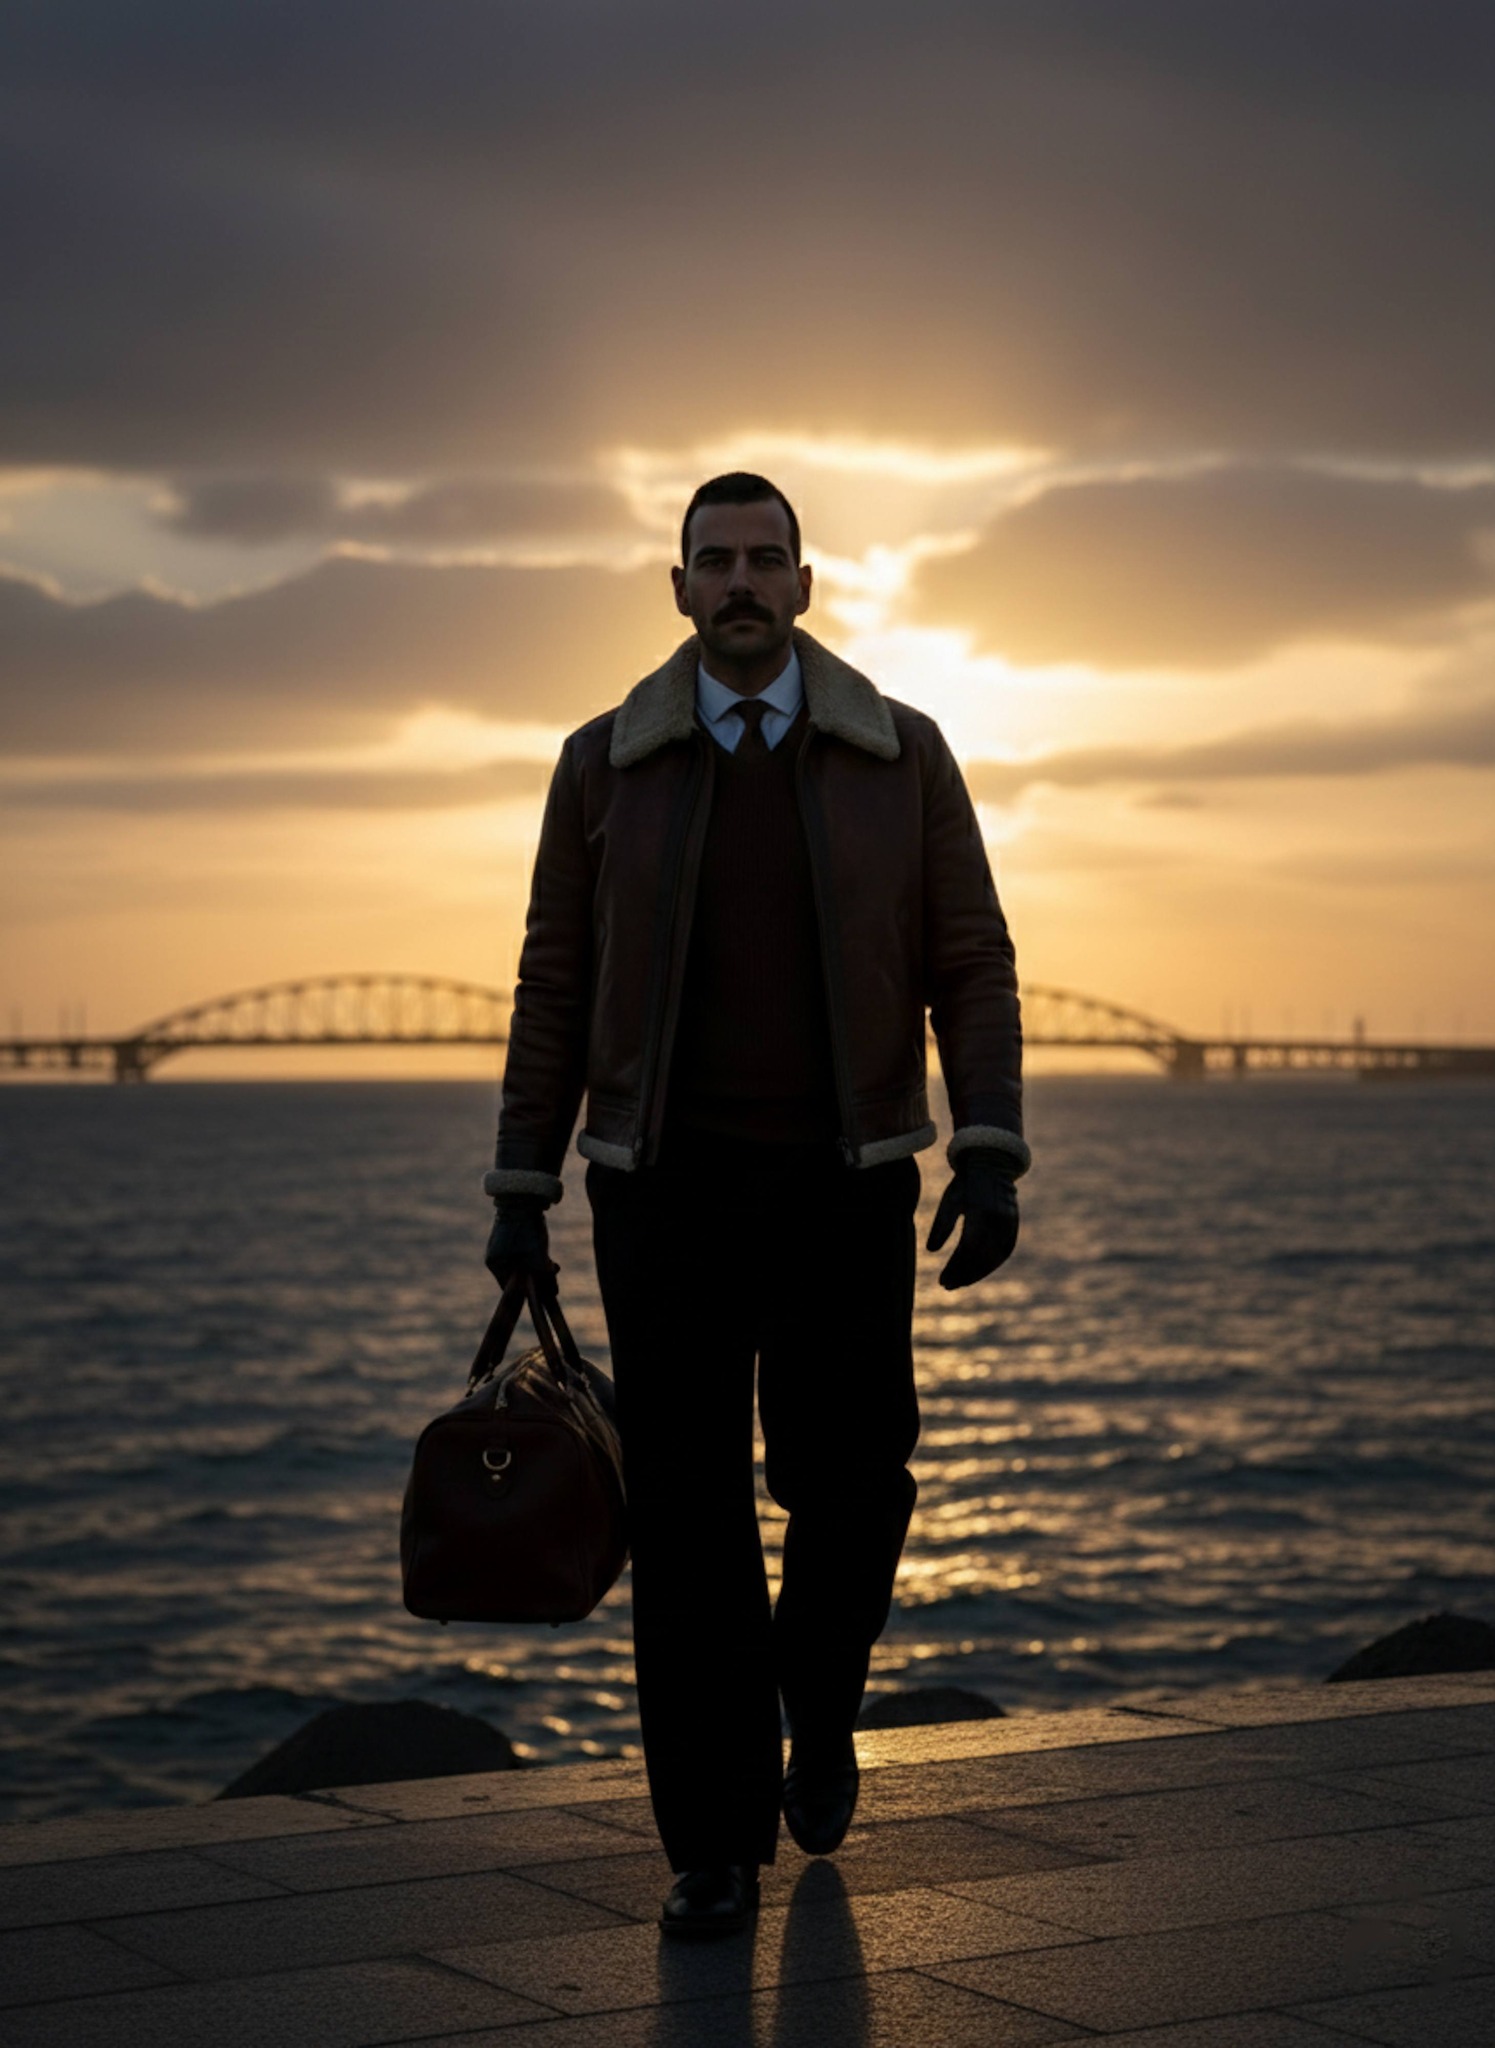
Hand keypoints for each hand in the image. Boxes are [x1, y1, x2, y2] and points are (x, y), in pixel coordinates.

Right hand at [484, 1195, 557, 1295]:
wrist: (523, 1195)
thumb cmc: (527, 1230)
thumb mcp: (538, 1258)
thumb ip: (543, 1279)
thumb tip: (552, 1294)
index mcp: (495, 1263)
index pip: (510, 1288)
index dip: (528, 1294)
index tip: (545, 1297)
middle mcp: (495, 1255)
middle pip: (518, 1276)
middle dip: (536, 1279)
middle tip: (554, 1280)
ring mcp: (501, 1243)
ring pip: (523, 1262)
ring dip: (539, 1266)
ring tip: (554, 1266)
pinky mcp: (510, 1233)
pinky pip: (523, 1251)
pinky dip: (536, 1254)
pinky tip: (549, 1255)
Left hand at [926, 1151, 1019, 1289]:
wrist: (992, 1166)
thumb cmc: (965, 1183)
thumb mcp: (949, 1200)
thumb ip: (941, 1225)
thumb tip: (931, 1250)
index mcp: (979, 1213)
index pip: (967, 1250)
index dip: (955, 1268)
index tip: (942, 1280)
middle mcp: (997, 1221)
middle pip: (980, 1258)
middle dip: (964, 1275)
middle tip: (947, 1286)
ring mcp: (1008, 1224)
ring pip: (994, 1258)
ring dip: (977, 1273)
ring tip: (960, 1283)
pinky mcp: (1014, 1226)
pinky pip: (1004, 1252)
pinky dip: (991, 1265)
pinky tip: (978, 1272)